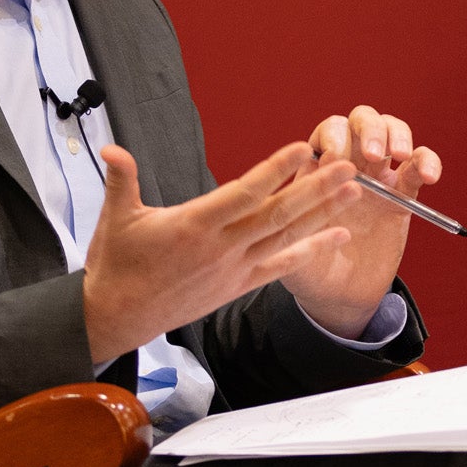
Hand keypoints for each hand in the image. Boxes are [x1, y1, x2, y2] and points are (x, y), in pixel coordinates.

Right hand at [79, 141, 360, 365]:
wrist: (119, 317)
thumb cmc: (117, 266)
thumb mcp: (115, 218)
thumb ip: (121, 180)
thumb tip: (111, 150)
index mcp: (193, 225)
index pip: (243, 193)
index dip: (274, 171)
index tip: (301, 149)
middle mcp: (220, 248)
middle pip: (276, 214)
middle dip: (315, 189)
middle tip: (347, 167)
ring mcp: (233, 269)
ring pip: (285, 238)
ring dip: (322, 214)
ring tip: (354, 193)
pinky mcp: (237, 285)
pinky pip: (281, 266)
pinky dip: (310, 251)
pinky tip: (338, 236)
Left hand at [278, 106, 442, 338]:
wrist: (339, 297)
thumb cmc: (308, 270)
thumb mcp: (290, 248)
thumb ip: (292, 221)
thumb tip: (302, 189)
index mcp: (317, 171)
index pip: (326, 133)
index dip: (333, 138)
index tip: (334, 159)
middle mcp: (348, 166)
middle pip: (360, 121)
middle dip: (368, 128)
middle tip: (373, 155)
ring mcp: (378, 177)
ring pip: (391, 131)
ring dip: (396, 134)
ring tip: (400, 155)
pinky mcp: (404, 194)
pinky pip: (419, 166)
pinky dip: (427, 161)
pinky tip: (429, 176)